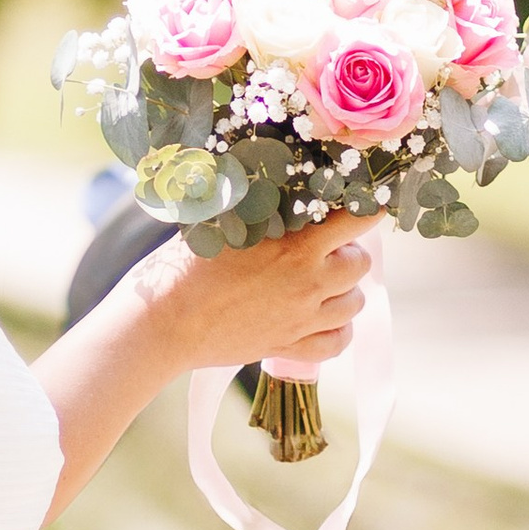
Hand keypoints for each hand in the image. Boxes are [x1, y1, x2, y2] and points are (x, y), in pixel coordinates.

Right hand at [134, 212, 373, 376]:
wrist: (162, 323)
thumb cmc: (182, 266)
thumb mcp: (221, 223)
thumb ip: (258, 208)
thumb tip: (272, 181)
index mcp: (296, 246)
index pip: (358, 221)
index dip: (365, 210)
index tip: (363, 205)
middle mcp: (308, 283)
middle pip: (360, 265)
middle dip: (348, 252)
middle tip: (325, 247)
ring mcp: (301, 320)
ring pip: (354, 305)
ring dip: (344, 290)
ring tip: (321, 282)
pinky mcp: (289, 348)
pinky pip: (336, 343)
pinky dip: (337, 330)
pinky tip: (323, 319)